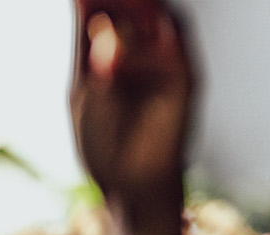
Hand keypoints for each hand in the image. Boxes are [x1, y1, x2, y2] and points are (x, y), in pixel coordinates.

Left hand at [68, 0, 195, 234]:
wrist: (129, 182)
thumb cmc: (104, 141)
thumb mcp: (83, 87)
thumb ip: (90, 47)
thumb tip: (89, 4)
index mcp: (114, 50)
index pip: (107, 8)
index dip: (96, 0)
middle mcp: (144, 50)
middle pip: (136, 5)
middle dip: (121, 0)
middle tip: (95, 1)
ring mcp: (167, 62)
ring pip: (158, 15)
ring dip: (137, 8)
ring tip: (111, 14)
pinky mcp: (186, 78)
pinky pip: (172, 46)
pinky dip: (143, 48)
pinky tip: (113, 62)